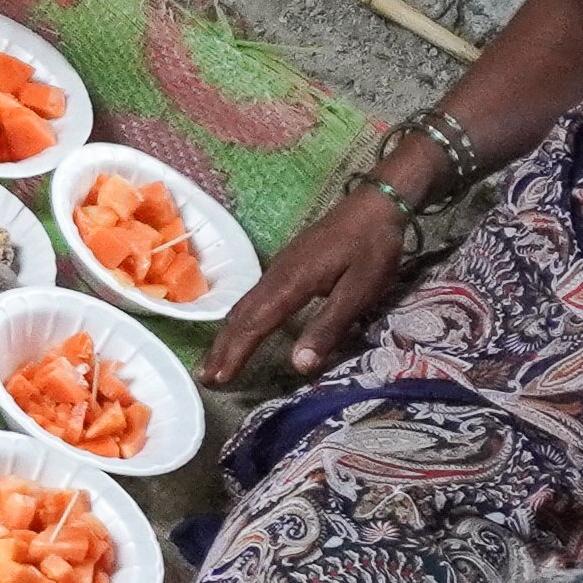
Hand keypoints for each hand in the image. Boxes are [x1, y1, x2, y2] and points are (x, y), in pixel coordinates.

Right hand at [206, 189, 411, 389]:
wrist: (375, 204)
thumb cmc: (372, 249)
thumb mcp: (359, 292)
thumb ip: (328, 327)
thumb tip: (299, 365)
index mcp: (292, 283)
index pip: (255, 324)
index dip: (236, 353)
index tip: (220, 378)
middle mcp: (277, 275)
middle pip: (241, 315)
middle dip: (223, 347)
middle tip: (206, 376)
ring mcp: (279, 268)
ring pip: (244, 304)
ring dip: (228, 334)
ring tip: (216, 359)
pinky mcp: (286, 265)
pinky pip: (253, 296)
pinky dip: (241, 318)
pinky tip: (241, 326)